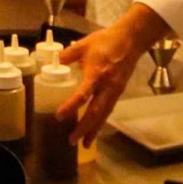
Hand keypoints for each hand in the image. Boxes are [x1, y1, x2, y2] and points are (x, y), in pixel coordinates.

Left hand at [55, 4, 170, 145]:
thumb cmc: (105, 41)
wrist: (131, 39)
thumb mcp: (83, 44)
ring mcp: (114, 90)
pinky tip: (94, 130)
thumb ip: (66, 55)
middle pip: (95, 111)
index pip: (83, 94)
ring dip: (93, 130)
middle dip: (84, 128)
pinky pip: (108, 110)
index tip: (59, 116)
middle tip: (72, 140)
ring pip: (103, 114)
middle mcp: (107, 86)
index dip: (71, 106)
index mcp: (96, 73)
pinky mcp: (118, 92)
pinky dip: (101, 121)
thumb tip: (51, 64)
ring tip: (84, 144)